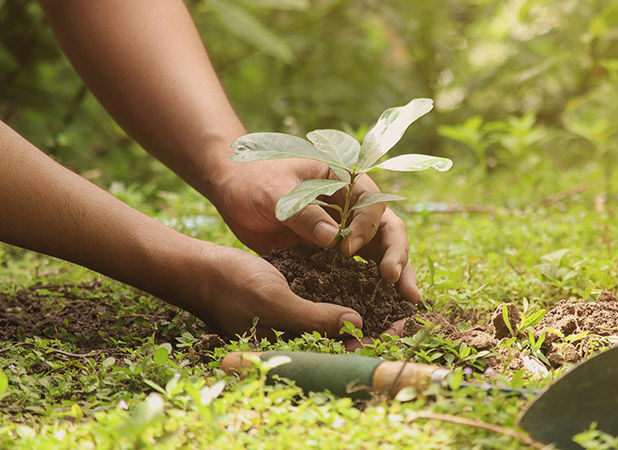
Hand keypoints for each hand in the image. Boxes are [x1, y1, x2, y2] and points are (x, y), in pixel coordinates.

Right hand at [191, 244, 406, 345]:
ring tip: (397, 299)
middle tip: (411, 312)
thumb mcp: (275, 302)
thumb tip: (355, 324)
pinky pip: (328, 303)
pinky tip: (368, 283)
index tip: (406, 327)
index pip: (345, 350)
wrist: (203, 269)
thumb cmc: (233, 286)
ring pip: (342, 321)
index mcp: (296, 346)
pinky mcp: (296, 301)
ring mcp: (298, 319)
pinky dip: (348, 296)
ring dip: (368, 311)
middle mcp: (301, 336)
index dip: (377, 340)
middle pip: (349, 338)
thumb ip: (314, 318)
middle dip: (380, 327)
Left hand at [209, 157, 420, 302]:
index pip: (373, 206)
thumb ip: (304, 213)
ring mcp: (345, 231)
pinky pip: (356, 271)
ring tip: (407, 302)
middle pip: (388, 232)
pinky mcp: (331, 254)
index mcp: (347, 182)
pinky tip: (379, 310)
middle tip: (400, 285)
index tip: (345, 250)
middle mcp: (354, 207)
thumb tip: (334, 239)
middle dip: (398, 257)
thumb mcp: (275, 192)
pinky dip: (368, 289)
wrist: (232, 190)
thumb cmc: (253, 179)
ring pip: (379, 254)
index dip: (366, 229)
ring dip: (394, 276)